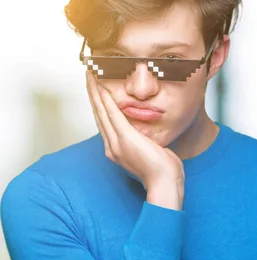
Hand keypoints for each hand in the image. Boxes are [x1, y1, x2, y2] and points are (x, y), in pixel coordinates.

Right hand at [87, 77, 183, 208]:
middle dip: (92, 94)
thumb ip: (146, 141)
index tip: (96, 89)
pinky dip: (106, 99)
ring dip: (95, 92)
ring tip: (90, 76)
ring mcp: (117, 143)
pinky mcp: (125, 138)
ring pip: (101, 112)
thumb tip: (149, 135)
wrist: (165, 183)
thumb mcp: (152, 152)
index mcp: (117, 149)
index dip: (99, 104)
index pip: (105, 122)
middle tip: (88, 76)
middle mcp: (112, 146)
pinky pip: (112, 114)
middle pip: (98, 114)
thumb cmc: (163, 171)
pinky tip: (101, 86)